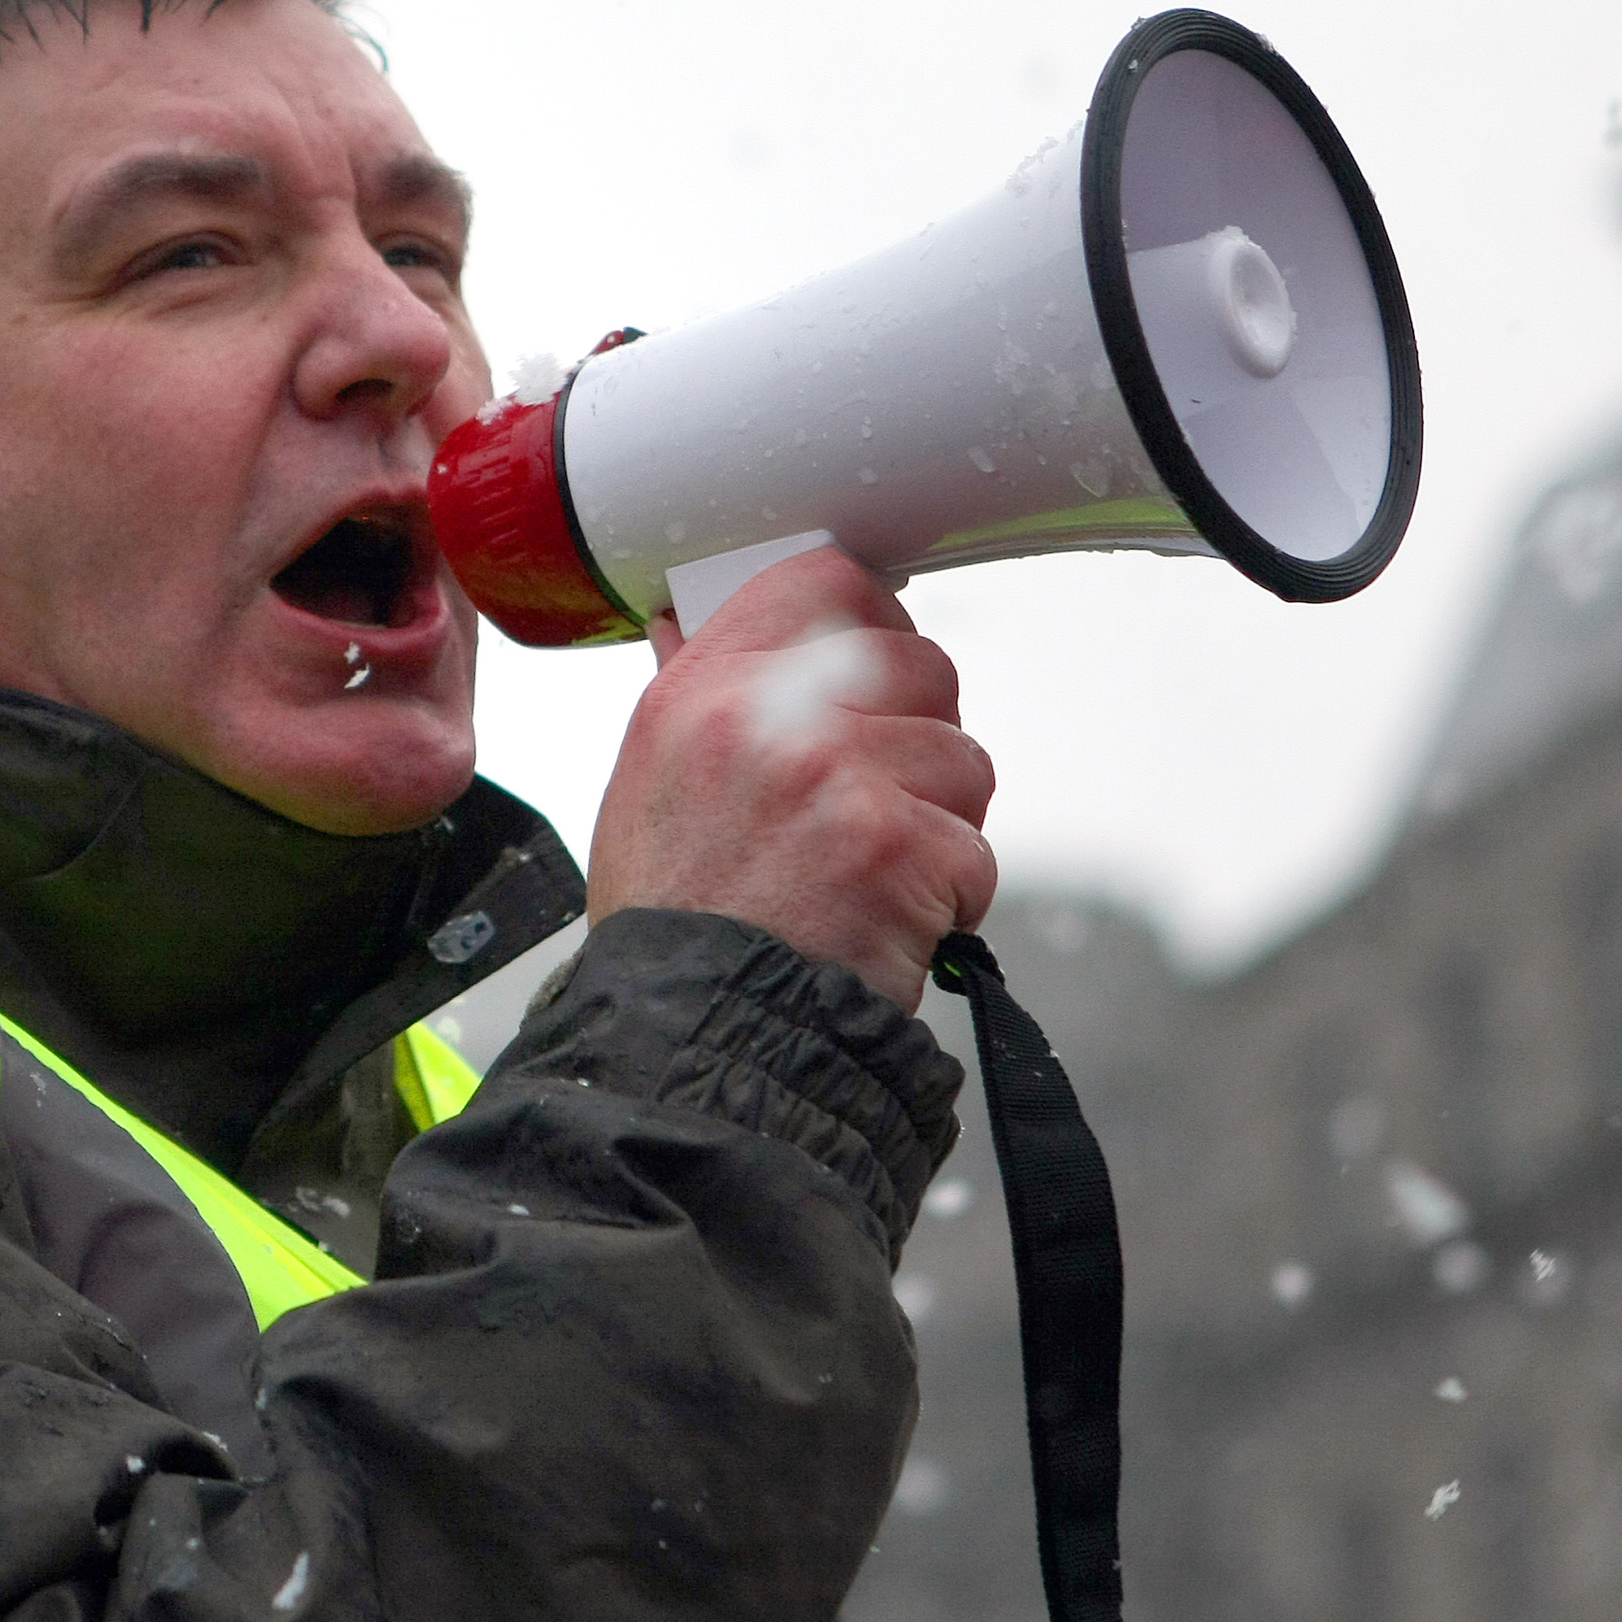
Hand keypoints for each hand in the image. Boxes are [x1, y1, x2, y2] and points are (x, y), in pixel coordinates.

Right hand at [587, 548, 996, 1011]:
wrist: (689, 1038)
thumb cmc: (671, 924)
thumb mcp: (647, 784)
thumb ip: (690, 694)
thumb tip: (693, 623)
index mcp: (705, 691)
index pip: (824, 583)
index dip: (872, 618)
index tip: (879, 661)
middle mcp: (772, 718)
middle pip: (920, 666)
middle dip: (920, 735)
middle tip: (879, 802)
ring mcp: (843, 777)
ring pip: (962, 760)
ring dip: (940, 824)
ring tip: (873, 878)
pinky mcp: (902, 848)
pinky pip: (973, 850)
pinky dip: (947, 899)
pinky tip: (887, 925)